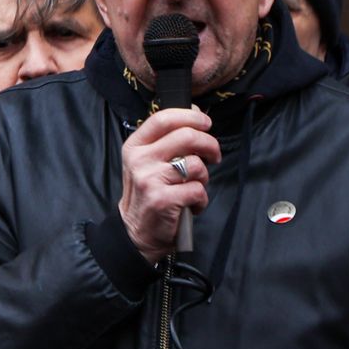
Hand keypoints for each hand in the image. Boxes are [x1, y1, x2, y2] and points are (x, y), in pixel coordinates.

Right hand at [119, 108, 220, 264]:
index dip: (190, 116)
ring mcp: (150, 179)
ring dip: (204, 177)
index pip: (163, 118)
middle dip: (209, 144)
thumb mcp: (147, 162)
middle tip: (213, 155)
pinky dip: (201, 199)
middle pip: (186, 136)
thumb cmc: (148, 194)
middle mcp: (139, 160)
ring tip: (194, 186)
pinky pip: (197, 190)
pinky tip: (191, 204)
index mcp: (135, 146)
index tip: (205, 123)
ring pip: (196, 165)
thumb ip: (166, 141)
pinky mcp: (162, 199)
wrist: (137, 232)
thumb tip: (196, 118)